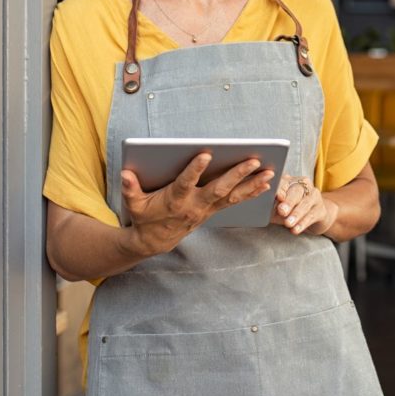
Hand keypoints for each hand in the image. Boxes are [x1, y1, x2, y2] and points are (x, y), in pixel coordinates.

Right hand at [121, 152, 274, 255]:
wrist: (155, 241)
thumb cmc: (145, 216)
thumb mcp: (134, 204)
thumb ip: (130, 188)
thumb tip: (125, 174)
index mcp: (175, 200)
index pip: (186, 183)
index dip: (195, 170)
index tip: (205, 154)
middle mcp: (195, 205)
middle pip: (219, 188)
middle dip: (237, 174)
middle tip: (253, 160)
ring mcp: (207, 209)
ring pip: (233, 196)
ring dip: (252, 184)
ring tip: (269, 172)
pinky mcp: (213, 210)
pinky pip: (235, 201)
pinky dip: (251, 192)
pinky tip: (265, 183)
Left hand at [272, 174, 337, 235]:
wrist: (313, 216)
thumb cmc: (290, 210)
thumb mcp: (278, 207)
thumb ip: (272, 206)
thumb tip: (262, 209)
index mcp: (290, 181)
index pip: (284, 182)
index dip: (280, 189)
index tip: (277, 197)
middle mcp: (304, 185)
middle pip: (296, 191)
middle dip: (288, 202)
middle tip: (281, 211)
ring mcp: (314, 196)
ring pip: (305, 204)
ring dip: (296, 214)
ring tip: (288, 223)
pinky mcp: (321, 209)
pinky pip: (311, 216)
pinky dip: (303, 223)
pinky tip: (296, 229)